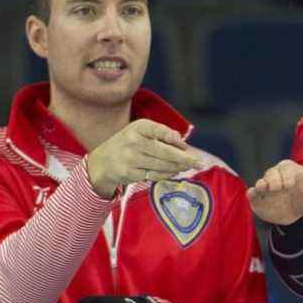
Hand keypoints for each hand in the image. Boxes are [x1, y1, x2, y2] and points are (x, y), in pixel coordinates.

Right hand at [87, 119, 202, 197]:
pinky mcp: (131, 173)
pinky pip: (156, 175)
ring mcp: (131, 159)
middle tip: (199, 162)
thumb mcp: (140, 131)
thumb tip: (184, 146)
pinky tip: (175, 171)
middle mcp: (133, 142)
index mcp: (138, 127)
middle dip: (185, 158)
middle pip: (166, 152)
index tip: (185, 146)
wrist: (102, 162)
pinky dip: (168, 174)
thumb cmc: (129, 143)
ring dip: (179, 167)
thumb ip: (162, 134)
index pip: (159, 130)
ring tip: (189, 166)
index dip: (173, 138)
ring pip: (163, 166)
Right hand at [247, 160, 302, 224]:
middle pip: (271, 174)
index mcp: (290, 170)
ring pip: (261, 183)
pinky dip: (251, 194)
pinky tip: (251, 194)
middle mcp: (276, 176)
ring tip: (260, 189)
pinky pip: (253, 195)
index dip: (287, 177)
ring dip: (260, 186)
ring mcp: (266, 188)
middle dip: (272, 180)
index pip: (286, 169)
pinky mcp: (259, 199)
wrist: (299, 211)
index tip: (289, 185)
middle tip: (274, 188)